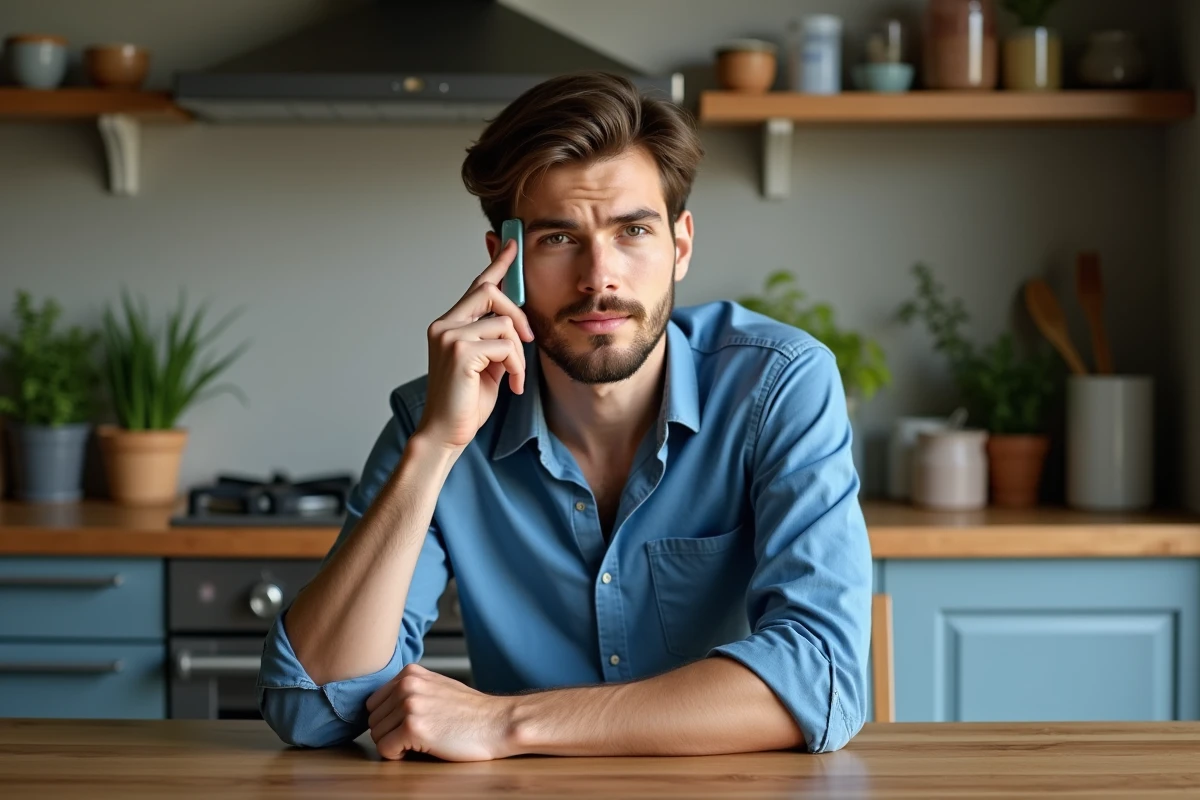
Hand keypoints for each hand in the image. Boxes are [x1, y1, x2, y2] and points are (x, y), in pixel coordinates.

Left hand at [365, 663, 515, 761]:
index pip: (374, 702)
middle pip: (373, 720)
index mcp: (410, 672)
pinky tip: (423, 748)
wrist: (498, 723)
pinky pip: (385, 750)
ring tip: (422, 740)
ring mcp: (409, 705)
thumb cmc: (470, 712)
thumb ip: (410, 690)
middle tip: (417, 736)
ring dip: (395, 744)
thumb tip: (382, 707)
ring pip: (376, 735)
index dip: (388, 720)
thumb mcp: (437, 686)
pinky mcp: (412, 727)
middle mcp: (406, 684)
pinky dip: (399, 755)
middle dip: (390, 733)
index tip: (408, 725)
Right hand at [416, 238, 534, 452]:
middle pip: (490, 292)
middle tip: (528, 339)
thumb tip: (517, 319)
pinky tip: (511, 385)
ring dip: (518, 354)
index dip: (496, 264)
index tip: (512, 243)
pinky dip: (516, 367)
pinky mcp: (459, 352)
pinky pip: (506, 346)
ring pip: (504, 324)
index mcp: (449, 325)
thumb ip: (496, 338)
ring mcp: (449, 336)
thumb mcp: (488, 363)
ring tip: (513, 377)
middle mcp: (444, 325)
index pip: (476, 286)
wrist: (446, 433)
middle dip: (518, 313)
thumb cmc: (466, 402)